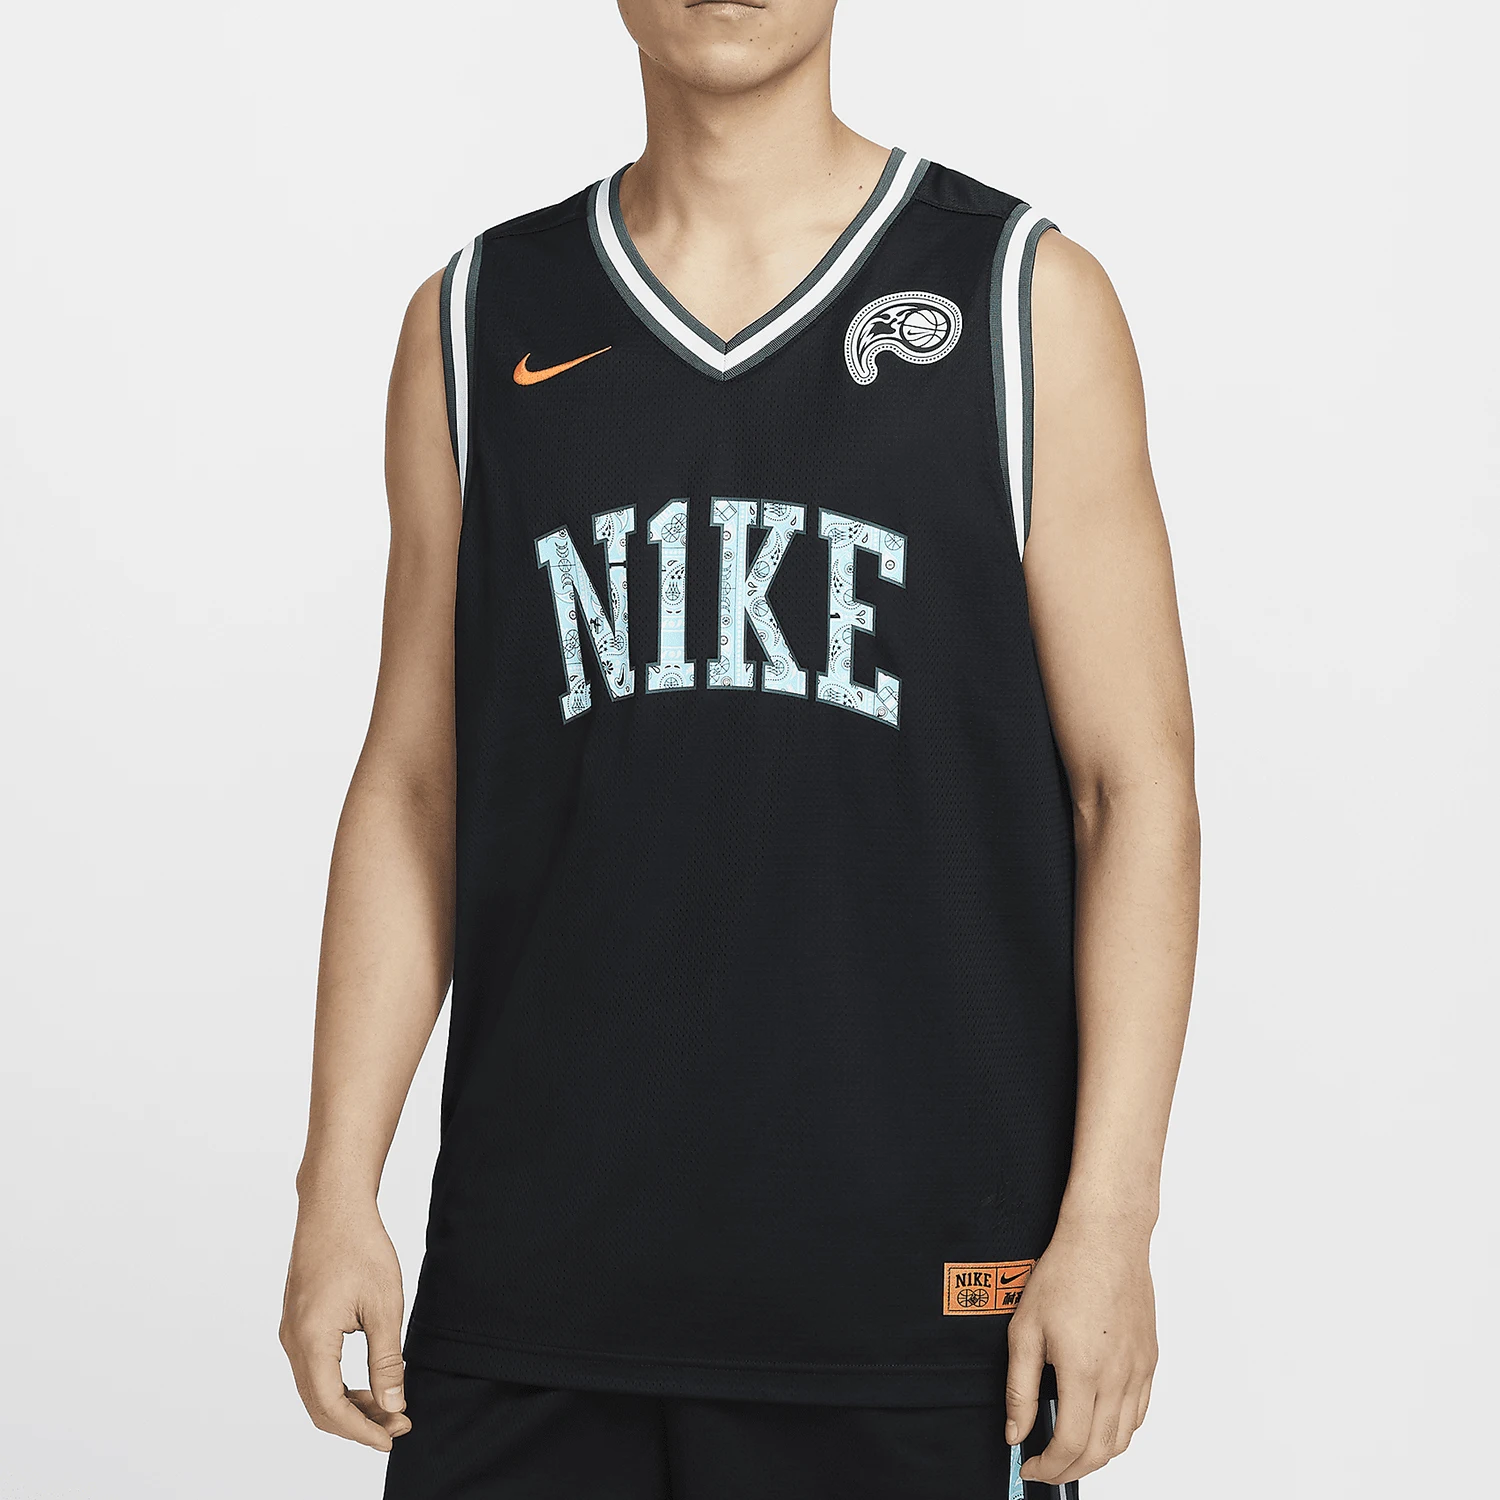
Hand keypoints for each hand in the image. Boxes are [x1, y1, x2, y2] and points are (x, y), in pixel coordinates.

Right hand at [279, 1202, 412, 1451]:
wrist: (333, 1205)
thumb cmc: (361, 1246)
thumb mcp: (384, 1305)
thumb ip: (387, 1360)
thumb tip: (392, 1405)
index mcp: (311, 1340)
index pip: (331, 1407)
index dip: (362, 1429)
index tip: (393, 1436)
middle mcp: (292, 1340)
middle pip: (318, 1404)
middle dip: (358, 1422)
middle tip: (397, 1424)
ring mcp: (290, 1331)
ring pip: (314, 1388)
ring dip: (348, 1404)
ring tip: (388, 1406)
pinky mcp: (297, 1321)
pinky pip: (312, 1368)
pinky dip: (338, 1383)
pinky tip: (368, 1381)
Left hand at [1005, 1218, 1157, 1484]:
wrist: (1105, 1239)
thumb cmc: (1064, 1274)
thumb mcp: (1024, 1329)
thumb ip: (1019, 1388)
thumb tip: (1015, 1433)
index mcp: (1083, 1372)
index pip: (1070, 1444)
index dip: (1048, 1467)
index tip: (1029, 1466)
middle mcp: (1118, 1378)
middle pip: (1100, 1451)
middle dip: (1069, 1469)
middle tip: (1045, 1467)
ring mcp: (1139, 1371)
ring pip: (1124, 1438)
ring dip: (1096, 1455)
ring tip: (1068, 1449)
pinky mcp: (1150, 1360)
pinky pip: (1140, 1413)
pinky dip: (1119, 1431)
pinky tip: (1098, 1423)